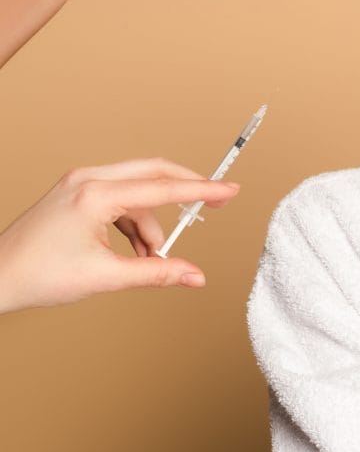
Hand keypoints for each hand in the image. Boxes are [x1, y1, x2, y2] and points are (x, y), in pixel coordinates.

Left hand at [0, 158, 239, 314]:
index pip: (163, 188)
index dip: (202, 191)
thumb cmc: (37, 275)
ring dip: (152, 225)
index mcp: (95, 195)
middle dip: (185, 192)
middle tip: (213, 205)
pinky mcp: (77, 193)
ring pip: (138, 194)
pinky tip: (132, 253)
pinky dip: (133, 226)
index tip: (230, 191)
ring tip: (149, 261)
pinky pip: (121, 201)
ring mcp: (81, 183)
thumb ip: (156, 273)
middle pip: (155, 173)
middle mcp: (89, 180)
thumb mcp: (105, 277)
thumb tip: (193, 276)